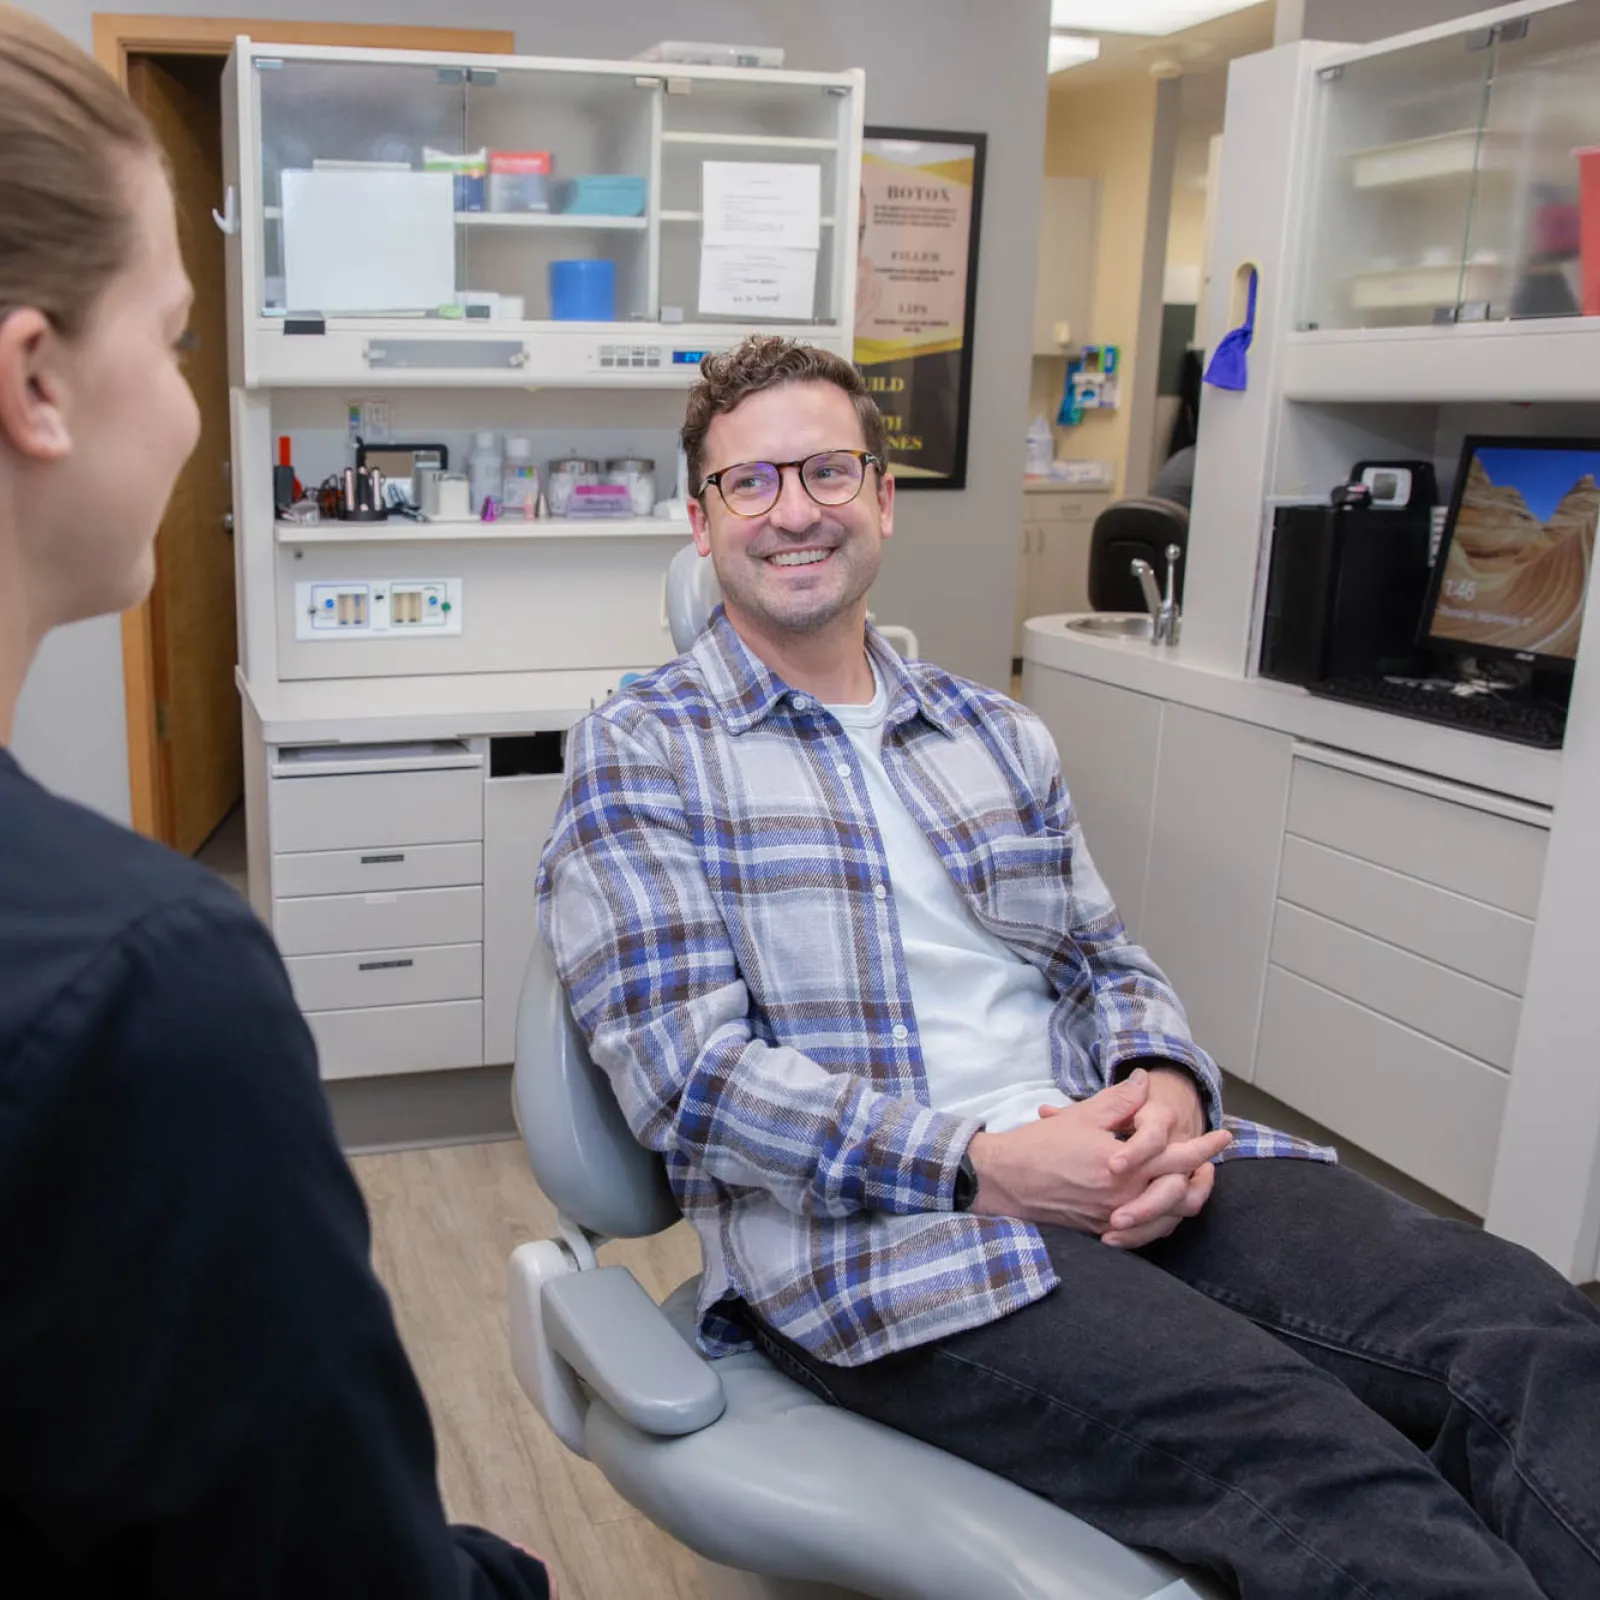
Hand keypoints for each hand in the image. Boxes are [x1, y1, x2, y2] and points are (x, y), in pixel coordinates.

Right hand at [1040, 1065, 1218, 1248]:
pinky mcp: (1100, 1230)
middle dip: (1202, 1174)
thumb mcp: (1082, 1117)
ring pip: (1167, 1217)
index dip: (1206, 1146)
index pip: (1179, 1157)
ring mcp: (1114, 1218)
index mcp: (1124, 1167)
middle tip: (1213, 1161)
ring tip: (1191, 1182)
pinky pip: (1143, 1231)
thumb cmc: (1040, 1146)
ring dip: (1184, 1199)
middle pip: (1181, 1191)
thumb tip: (1143, 1082)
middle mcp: (1125, 1197)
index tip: (1224, 1136)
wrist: (1005, 1181)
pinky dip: (1158, 1218)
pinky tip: (1160, 1205)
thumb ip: (1119, 1100)